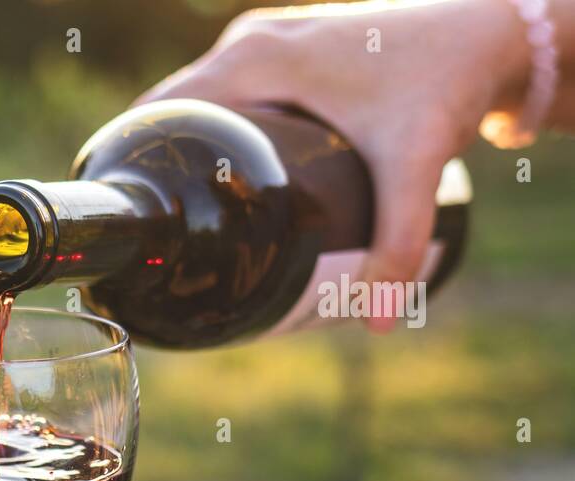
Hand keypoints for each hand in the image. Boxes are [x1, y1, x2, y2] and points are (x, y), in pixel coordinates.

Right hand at [135, 0, 540, 331]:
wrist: (488, 29)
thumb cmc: (447, 81)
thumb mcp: (418, 164)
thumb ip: (399, 244)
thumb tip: (379, 323)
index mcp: (253, 59)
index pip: (160, 110)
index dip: (130, 157)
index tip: (120, 214)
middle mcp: (248, 42)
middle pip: (172, 109)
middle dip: (157, 164)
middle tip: (152, 232)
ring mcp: (264, 40)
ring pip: (199, 100)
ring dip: (182, 147)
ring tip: (172, 212)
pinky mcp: (283, 48)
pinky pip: (224, 91)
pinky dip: (211, 127)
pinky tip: (210, 170)